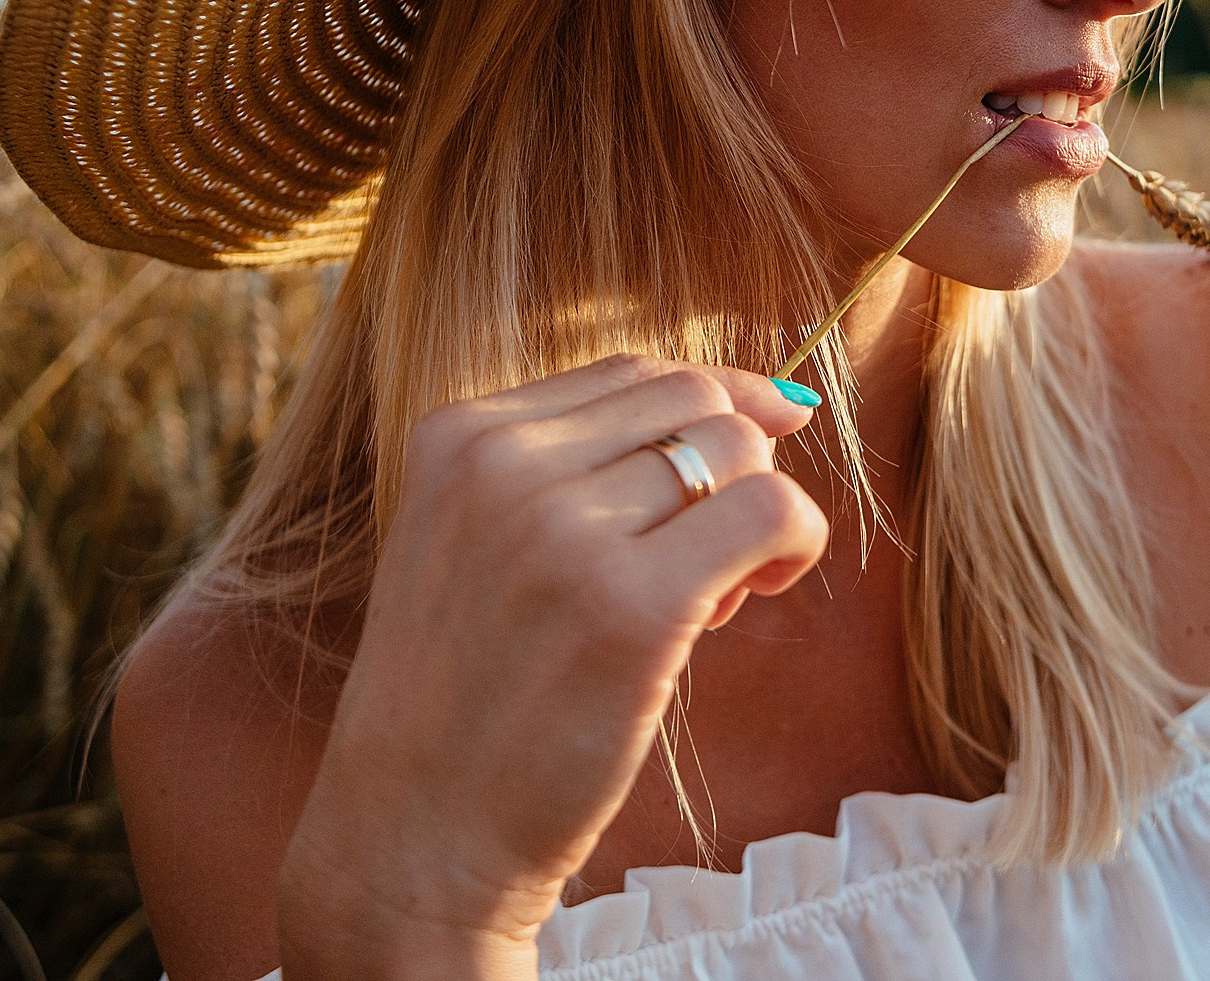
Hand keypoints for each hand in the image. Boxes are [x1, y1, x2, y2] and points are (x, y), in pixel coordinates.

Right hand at [276, 357, 828, 980]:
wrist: (414, 835)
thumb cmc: (469, 696)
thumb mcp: (476, 543)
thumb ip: (572, 469)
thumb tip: (759, 407)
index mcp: (460, 437)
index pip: (631, 373)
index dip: (710, 409)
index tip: (735, 468)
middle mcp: (504, 467)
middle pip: (694, 396)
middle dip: (735, 460)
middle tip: (721, 551)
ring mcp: (565, 532)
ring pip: (737, 450)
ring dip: (762, 512)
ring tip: (726, 592)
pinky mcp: (633, 606)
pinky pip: (771, 510)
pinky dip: (796, 542)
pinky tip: (756, 596)